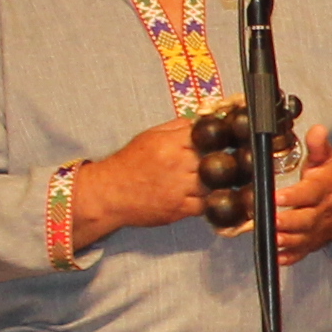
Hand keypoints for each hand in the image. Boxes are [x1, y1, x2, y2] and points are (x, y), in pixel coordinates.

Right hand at [68, 116, 214, 246]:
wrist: (109, 193)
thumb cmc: (129, 164)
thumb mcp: (149, 136)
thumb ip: (177, 128)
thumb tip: (201, 123)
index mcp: (170, 143)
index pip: (206, 136)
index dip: (215, 139)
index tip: (219, 143)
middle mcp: (177, 164)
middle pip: (214, 159)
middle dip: (218, 161)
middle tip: (222, 163)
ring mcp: (180, 188)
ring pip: (214, 183)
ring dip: (216, 182)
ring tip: (213, 180)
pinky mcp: (180, 208)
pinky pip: (206, 204)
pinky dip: (208, 201)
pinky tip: (204, 196)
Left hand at [269, 129, 331, 263]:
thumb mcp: (329, 159)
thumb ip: (319, 145)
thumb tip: (316, 128)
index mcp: (324, 190)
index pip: (309, 193)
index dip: (293, 196)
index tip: (277, 196)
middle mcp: (321, 212)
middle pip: (305, 220)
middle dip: (287, 222)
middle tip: (271, 220)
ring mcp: (317, 231)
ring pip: (301, 239)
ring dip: (285, 240)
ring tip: (270, 237)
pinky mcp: (312, 243)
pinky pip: (301, 254)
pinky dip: (289, 258)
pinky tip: (276, 257)